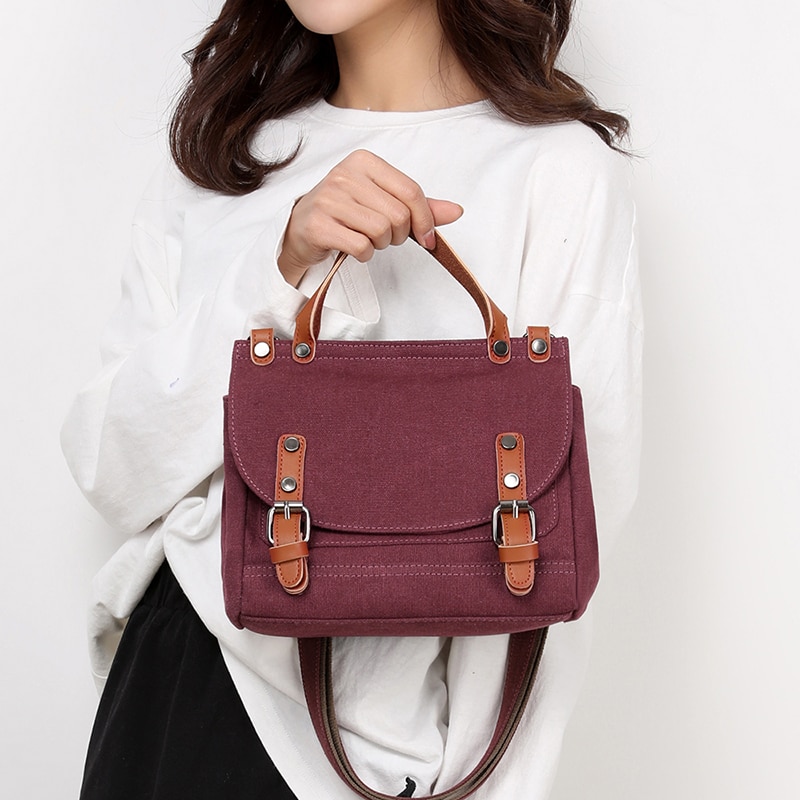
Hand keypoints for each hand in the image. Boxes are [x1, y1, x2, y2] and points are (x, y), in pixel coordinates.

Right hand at [277, 149, 462, 285]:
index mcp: (365, 161)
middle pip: (397, 215)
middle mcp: (345, 175)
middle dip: (397, 235)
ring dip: (379, 244)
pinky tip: (352, 247)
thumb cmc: (346, 214)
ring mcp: (329, 199)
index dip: (425, 221)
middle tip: (383, 237)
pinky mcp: (318, 225)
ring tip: (365, 239)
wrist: (301, 230)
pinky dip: (363, 254)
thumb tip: (456, 212)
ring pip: (380, 231)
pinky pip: (361, 246)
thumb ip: (419, 206)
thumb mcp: (382, 202)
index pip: (411, 191)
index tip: (427, 238)